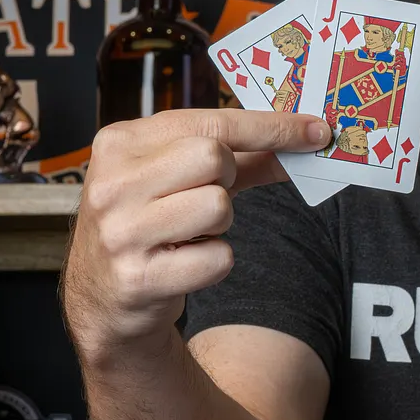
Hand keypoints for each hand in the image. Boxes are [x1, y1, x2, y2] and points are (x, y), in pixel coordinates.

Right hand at [62, 109, 329, 355]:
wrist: (103, 298)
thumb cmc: (151, 224)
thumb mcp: (183, 179)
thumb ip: (241, 157)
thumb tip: (304, 140)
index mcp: (120, 141)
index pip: (211, 120)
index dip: (271, 126)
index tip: (317, 131)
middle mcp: (111, 181)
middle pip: (213, 158)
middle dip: (225, 180)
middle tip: (202, 198)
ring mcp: (120, 230)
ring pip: (218, 206)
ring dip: (218, 224)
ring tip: (186, 233)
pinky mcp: (137, 277)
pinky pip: (218, 258)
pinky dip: (214, 263)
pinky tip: (184, 263)